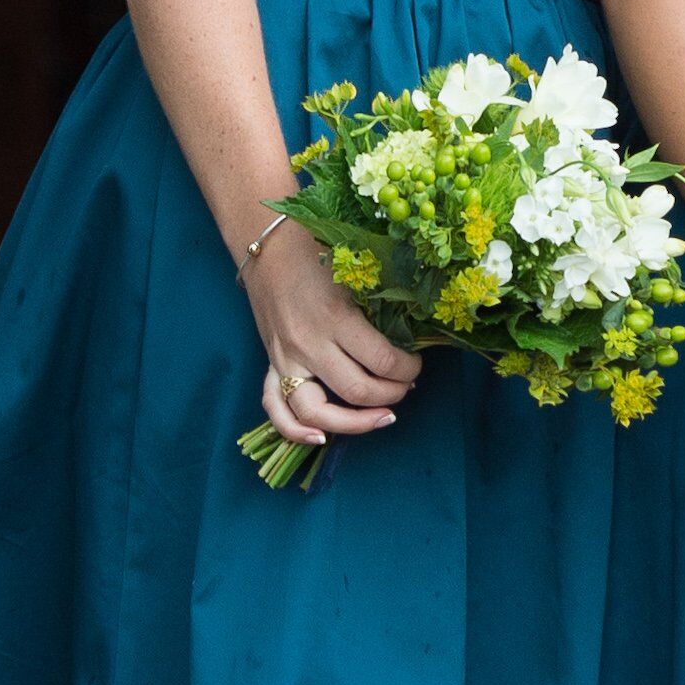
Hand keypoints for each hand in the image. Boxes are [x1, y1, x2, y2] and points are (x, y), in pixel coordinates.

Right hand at [247, 220, 421, 450]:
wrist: (268, 245)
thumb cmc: (318, 251)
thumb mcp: (357, 272)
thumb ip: (382, 305)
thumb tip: (414, 334)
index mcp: (337, 318)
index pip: (384, 362)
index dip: (409, 369)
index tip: (417, 362)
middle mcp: (309, 345)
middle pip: (358, 392)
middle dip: (393, 394)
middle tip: (406, 385)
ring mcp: (286, 359)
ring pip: (318, 413)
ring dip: (356, 423)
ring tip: (382, 417)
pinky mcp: (271, 364)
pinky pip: (276, 410)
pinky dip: (295, 431)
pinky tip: (320, 440)